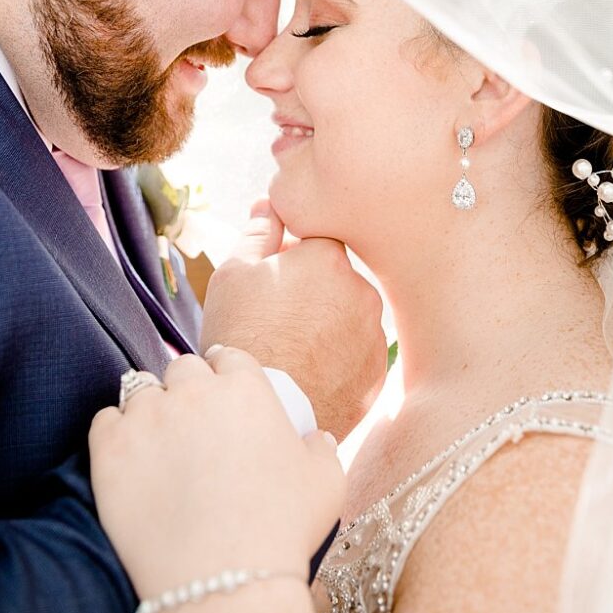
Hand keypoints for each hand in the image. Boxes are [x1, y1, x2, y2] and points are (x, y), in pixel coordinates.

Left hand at [89, 349, 343, 600]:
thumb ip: (320, 450)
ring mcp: (148, 418)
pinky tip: (129, 456)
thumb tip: (314, 439)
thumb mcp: (326, 482)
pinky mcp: (109, 450)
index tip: (222, 390)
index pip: (229, 357)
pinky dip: (116, 432)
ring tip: (156, 440)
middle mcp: (195, 392)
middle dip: (186, 386)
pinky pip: (105, 421)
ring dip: (150, 408)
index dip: (226, 371)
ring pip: (139, 390)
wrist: (221, 577)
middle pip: (182, 368)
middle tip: (190, 420)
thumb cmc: (282, 528)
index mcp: (247, 389)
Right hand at [199, 201, 387, 439]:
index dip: (293, 257)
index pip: (318, 240)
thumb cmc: (241, 334)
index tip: (273, 279)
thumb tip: (272, 203)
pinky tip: (309, 372)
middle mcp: (363, 289)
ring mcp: (375, 332)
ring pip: (350, 317)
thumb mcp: (234, 274)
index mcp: (329, 257)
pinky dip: (339, 359)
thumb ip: (260, 233)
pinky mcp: (379, 371)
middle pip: (337, 280)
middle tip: (277, 321)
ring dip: (328, 326)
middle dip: (313, 292)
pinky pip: (358, 354)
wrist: (264, 409)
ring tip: (291, 351)